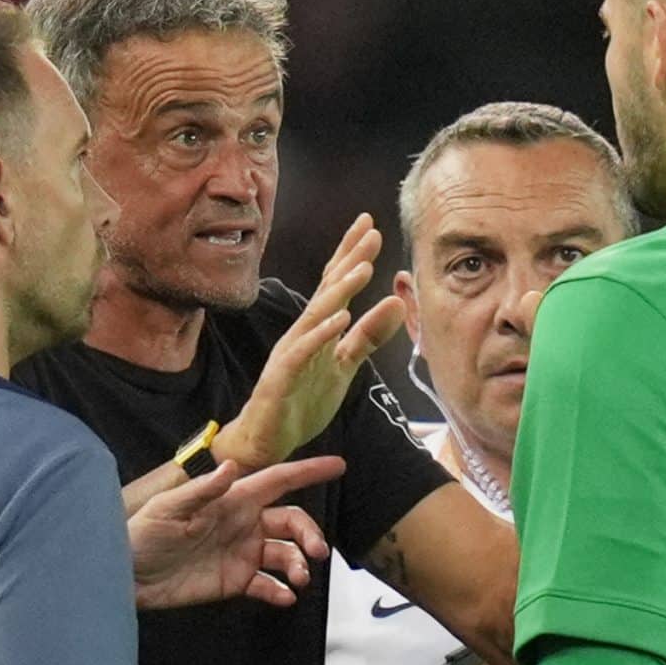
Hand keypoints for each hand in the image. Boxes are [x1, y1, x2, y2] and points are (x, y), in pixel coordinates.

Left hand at [128, 455, 344, 609]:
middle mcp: (244, 524)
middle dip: (309, 534)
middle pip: (292, 522)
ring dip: (298, 565)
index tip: (338, 466)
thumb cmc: (144, 533)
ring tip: (298, 580)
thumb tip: (232, 467)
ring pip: (285, 555)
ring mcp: (242, 554)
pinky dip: (280, 591)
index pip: (278, 481)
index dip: (308, 471)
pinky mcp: (236, 581)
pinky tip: (285, 597)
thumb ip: (203, 491)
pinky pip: (268, 585)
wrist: (127, 575)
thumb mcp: (169, 508)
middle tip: (316, 553)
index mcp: (233, 500)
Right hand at [213, 214, 406, 470]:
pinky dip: (321, 335)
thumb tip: (398, 302)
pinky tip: (340, 319)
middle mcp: (303, 333)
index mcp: (318, 328)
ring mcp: (291, 353)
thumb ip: (369, 336)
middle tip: (370, 230)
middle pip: (327, 290)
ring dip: (339, 292)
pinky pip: (303, 352)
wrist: (268, 438)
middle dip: (348, 259)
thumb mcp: (345, 365)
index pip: (336, 284)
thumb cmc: (302, 399)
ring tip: (362, 268)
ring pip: (316, 315)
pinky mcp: (282, 377)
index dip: (352, 255)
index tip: (371, 226)